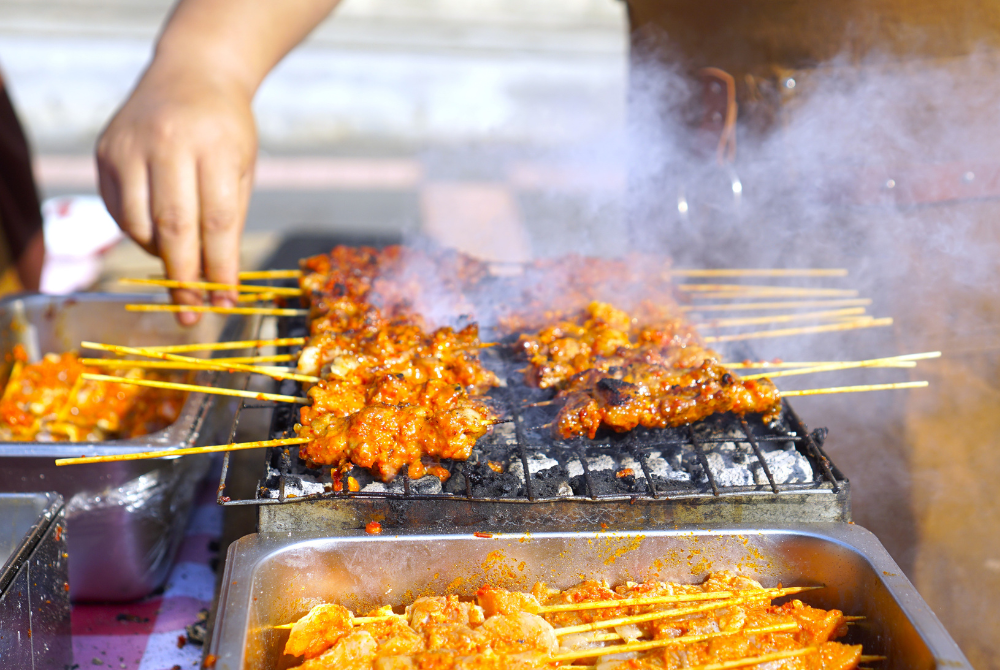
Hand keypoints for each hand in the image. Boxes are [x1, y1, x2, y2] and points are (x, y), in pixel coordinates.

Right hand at [96, 63, 255, 323]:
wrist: (192, 72)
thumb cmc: (226, 129)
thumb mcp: (243, 166)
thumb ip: (229, 219)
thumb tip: (218, 281)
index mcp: (214, 146)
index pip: (217, 221)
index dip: (221, 267)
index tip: (225, 301)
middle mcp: (167, 143)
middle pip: (174, 227)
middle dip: (185, 278)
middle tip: (192, 314)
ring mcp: (130, 145)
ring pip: (139, 224)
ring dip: (160, 257)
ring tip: (180, 270)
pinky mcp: (106, 151)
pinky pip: (120, 210)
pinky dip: (139, 234)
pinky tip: (157, 237)